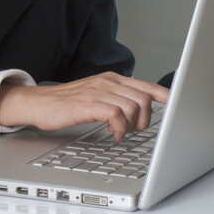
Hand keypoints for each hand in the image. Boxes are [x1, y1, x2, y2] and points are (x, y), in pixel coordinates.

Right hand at [0, 72, 169, 140]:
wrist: (37, 104)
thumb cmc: (65, 104)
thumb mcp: (95, 96)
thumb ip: (117, 98)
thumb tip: (139, 110)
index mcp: (111, 79)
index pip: (146, 86)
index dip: (164, 95)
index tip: (176, 105)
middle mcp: (107, 82)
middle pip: (143, 99)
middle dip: (144, 120)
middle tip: (131, 130)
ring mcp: (97, 91)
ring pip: (133, 107)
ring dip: (132, 125)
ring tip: (120, 132)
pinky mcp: (87, 103)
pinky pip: (116, 115)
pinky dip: (120, 128)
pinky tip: (113, 133)